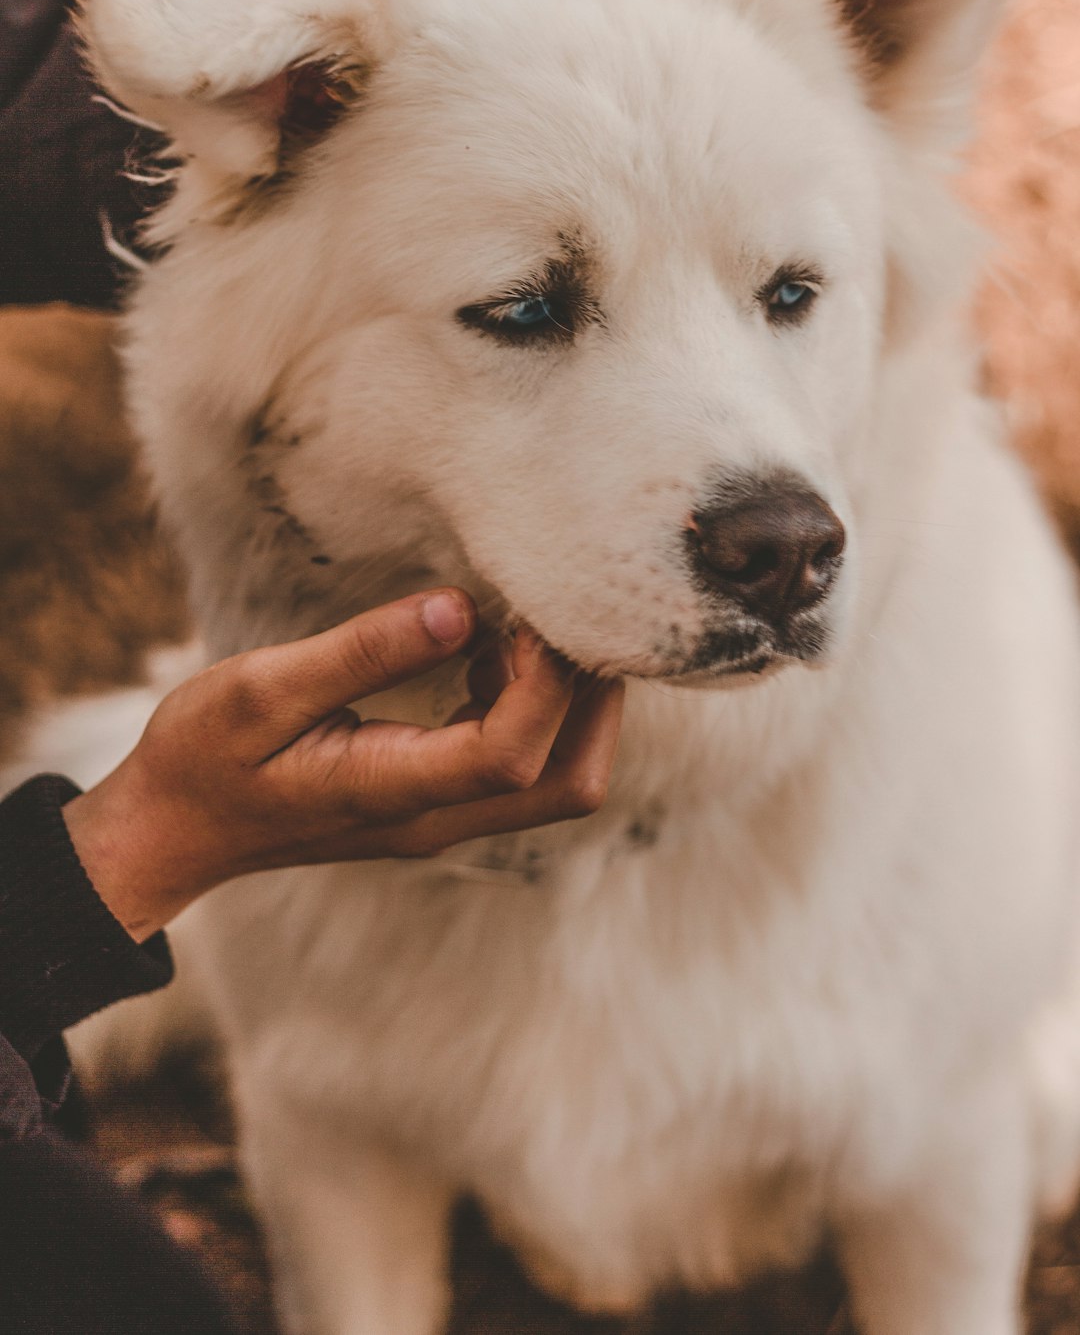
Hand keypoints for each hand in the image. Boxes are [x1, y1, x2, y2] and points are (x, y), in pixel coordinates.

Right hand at [62, 590, 623, 939]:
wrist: (169, 831)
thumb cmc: (202, 756)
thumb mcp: (263, 689)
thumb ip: (365, 652)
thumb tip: (461, 609)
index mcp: (393, 793)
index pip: (514, 755)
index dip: (546, 682)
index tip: (525, 612)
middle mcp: (433, 819)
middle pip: (568, 781)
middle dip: (592, 699)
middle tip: (562, 614)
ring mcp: (440, 817)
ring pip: (555, 778)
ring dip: (565, 700)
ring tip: (519, 621)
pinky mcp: (436, 801)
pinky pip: (517, 765)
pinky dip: (529, 705)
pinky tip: (486, 649)